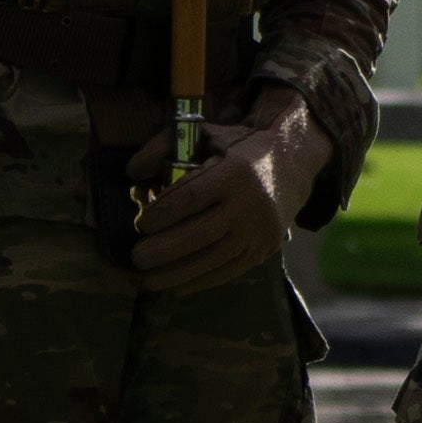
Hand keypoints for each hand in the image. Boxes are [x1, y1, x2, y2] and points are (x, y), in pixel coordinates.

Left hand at [126, 120, 305, 289]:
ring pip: (215, 258)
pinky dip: (201, 281)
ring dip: (177, 274)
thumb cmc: (236, 149)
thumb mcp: (204, 136)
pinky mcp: (265, 248)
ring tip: (147, 280)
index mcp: (235, 171)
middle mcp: (250, 202)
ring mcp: (260, 229)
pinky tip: (176, 286)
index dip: (163, 214)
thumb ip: (163, 147)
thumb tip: (131, 172)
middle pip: (201, 233)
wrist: (290, 163)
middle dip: (164, 250)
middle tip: (136, 258)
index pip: (192, 196)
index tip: (140, 224)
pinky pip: (230, 271)